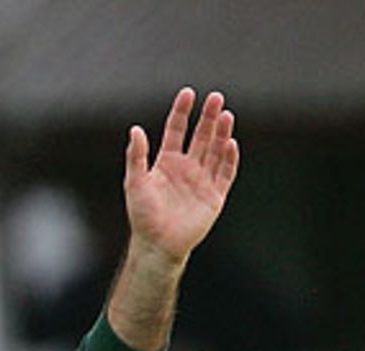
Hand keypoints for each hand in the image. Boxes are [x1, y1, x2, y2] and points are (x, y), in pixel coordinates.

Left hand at [124, 88, 238, 261]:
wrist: (157, 244)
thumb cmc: (142, 215)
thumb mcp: (135, 182)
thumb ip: (136, 156)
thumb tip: (135, 130)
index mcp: (167, 162)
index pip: (177, 130)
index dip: (182, 112)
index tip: (188, 93)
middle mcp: (186, 168)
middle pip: (201, 136)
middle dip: (208, 117)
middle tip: (216, 97)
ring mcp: (202, 180)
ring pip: (215, 150)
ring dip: (221, 133)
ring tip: (226, 114)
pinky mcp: (214, 196)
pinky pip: (225, 173)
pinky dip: (229, 158)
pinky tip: (230, 143)